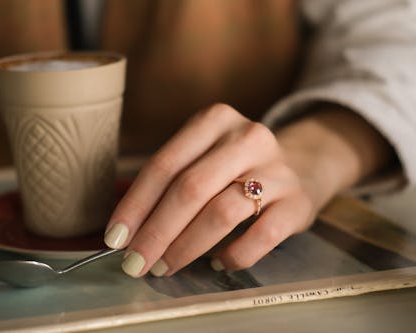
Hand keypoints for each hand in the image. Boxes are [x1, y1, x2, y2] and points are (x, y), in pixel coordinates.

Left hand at [104, 103, 393, 276]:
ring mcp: (276, 169)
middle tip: (135, 262)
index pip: (165, 165)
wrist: (300, 166)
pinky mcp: (297, 202)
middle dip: (156, 232)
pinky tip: (216, 264)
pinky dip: (232, 256)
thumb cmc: (234, 166)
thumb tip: (125, 230)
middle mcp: (247, 138)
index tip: (115, 238)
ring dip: (186, 247)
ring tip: (166, 266)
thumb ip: (167, 183)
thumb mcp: (202, 156)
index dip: (136, 204)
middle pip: (191, 188)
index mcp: (214, 120)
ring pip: (222, 212)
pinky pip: (260, 237)